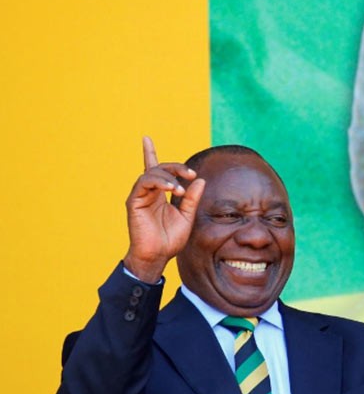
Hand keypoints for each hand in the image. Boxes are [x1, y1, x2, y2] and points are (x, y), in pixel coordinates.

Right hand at [122, 137, 205, 282]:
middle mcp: (148, 192)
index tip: (146, 138)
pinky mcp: (134, 201)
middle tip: (191, 174)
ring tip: (180, 189)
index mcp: (159, 194)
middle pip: (159, 168)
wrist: (158, 255)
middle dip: (176, 167)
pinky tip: (172, 189)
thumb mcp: (187, 216)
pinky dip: (159, 182)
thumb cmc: (170, 239)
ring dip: (169, 176)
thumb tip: (200, 179)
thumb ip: (192, 198)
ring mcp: (140, 196)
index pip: (155, 170)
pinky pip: (144, 183)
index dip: (148, 152)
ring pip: (152, 173)